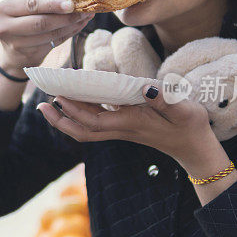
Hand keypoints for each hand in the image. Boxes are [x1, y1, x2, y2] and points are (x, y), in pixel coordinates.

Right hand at [0, 0, 93, 73]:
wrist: (12, 50)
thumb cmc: (21, 17)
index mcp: (3, 8)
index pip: (31, 5)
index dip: (52, 4)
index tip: (71, 3)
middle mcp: (5, 27)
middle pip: (40, 23)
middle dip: (65, 17)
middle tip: (84, 10)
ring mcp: (16, 44)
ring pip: (49, 34)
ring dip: (71, 25)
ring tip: (86, 16)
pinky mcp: (29, 56)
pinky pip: (54, 43)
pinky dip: (69, 33)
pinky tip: (79, 25)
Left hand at [36, 84, 218, 169]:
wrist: (195, 149)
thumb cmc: (190, 127)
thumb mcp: (184, 110)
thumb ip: (165, 100)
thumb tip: (148, 87)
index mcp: (131, 123)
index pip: (94, 120)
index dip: (73, 110)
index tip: (57, 96)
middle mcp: (121, 128)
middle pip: (82, 129)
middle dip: (60, 118)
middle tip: (41, 102)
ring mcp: (121, 129)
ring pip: (86, 128)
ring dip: (66, 117)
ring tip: (49, 103)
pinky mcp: (125, 127)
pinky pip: (96, 124)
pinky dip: (81, 114)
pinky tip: (76, 102)